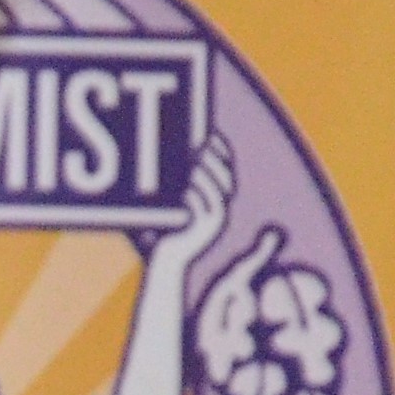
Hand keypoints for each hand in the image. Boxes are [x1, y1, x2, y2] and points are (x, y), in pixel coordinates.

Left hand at [154, 132, 234, 277]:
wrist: (167, 259)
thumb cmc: (168, 227)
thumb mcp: (175, 201)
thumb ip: (179, 182)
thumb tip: (173, 153)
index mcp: (218, 199)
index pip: (226, 170)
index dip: (222, 152)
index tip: (211, 134)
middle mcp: (221, 210)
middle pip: (226, 180)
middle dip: (215, 161)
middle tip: (201, 145)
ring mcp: (214, 224)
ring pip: (217, 196)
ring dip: (206, 178)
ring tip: (193, 164)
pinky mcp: (203, 235)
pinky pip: (203, 213)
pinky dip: (196, 199)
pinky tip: (186, 189)